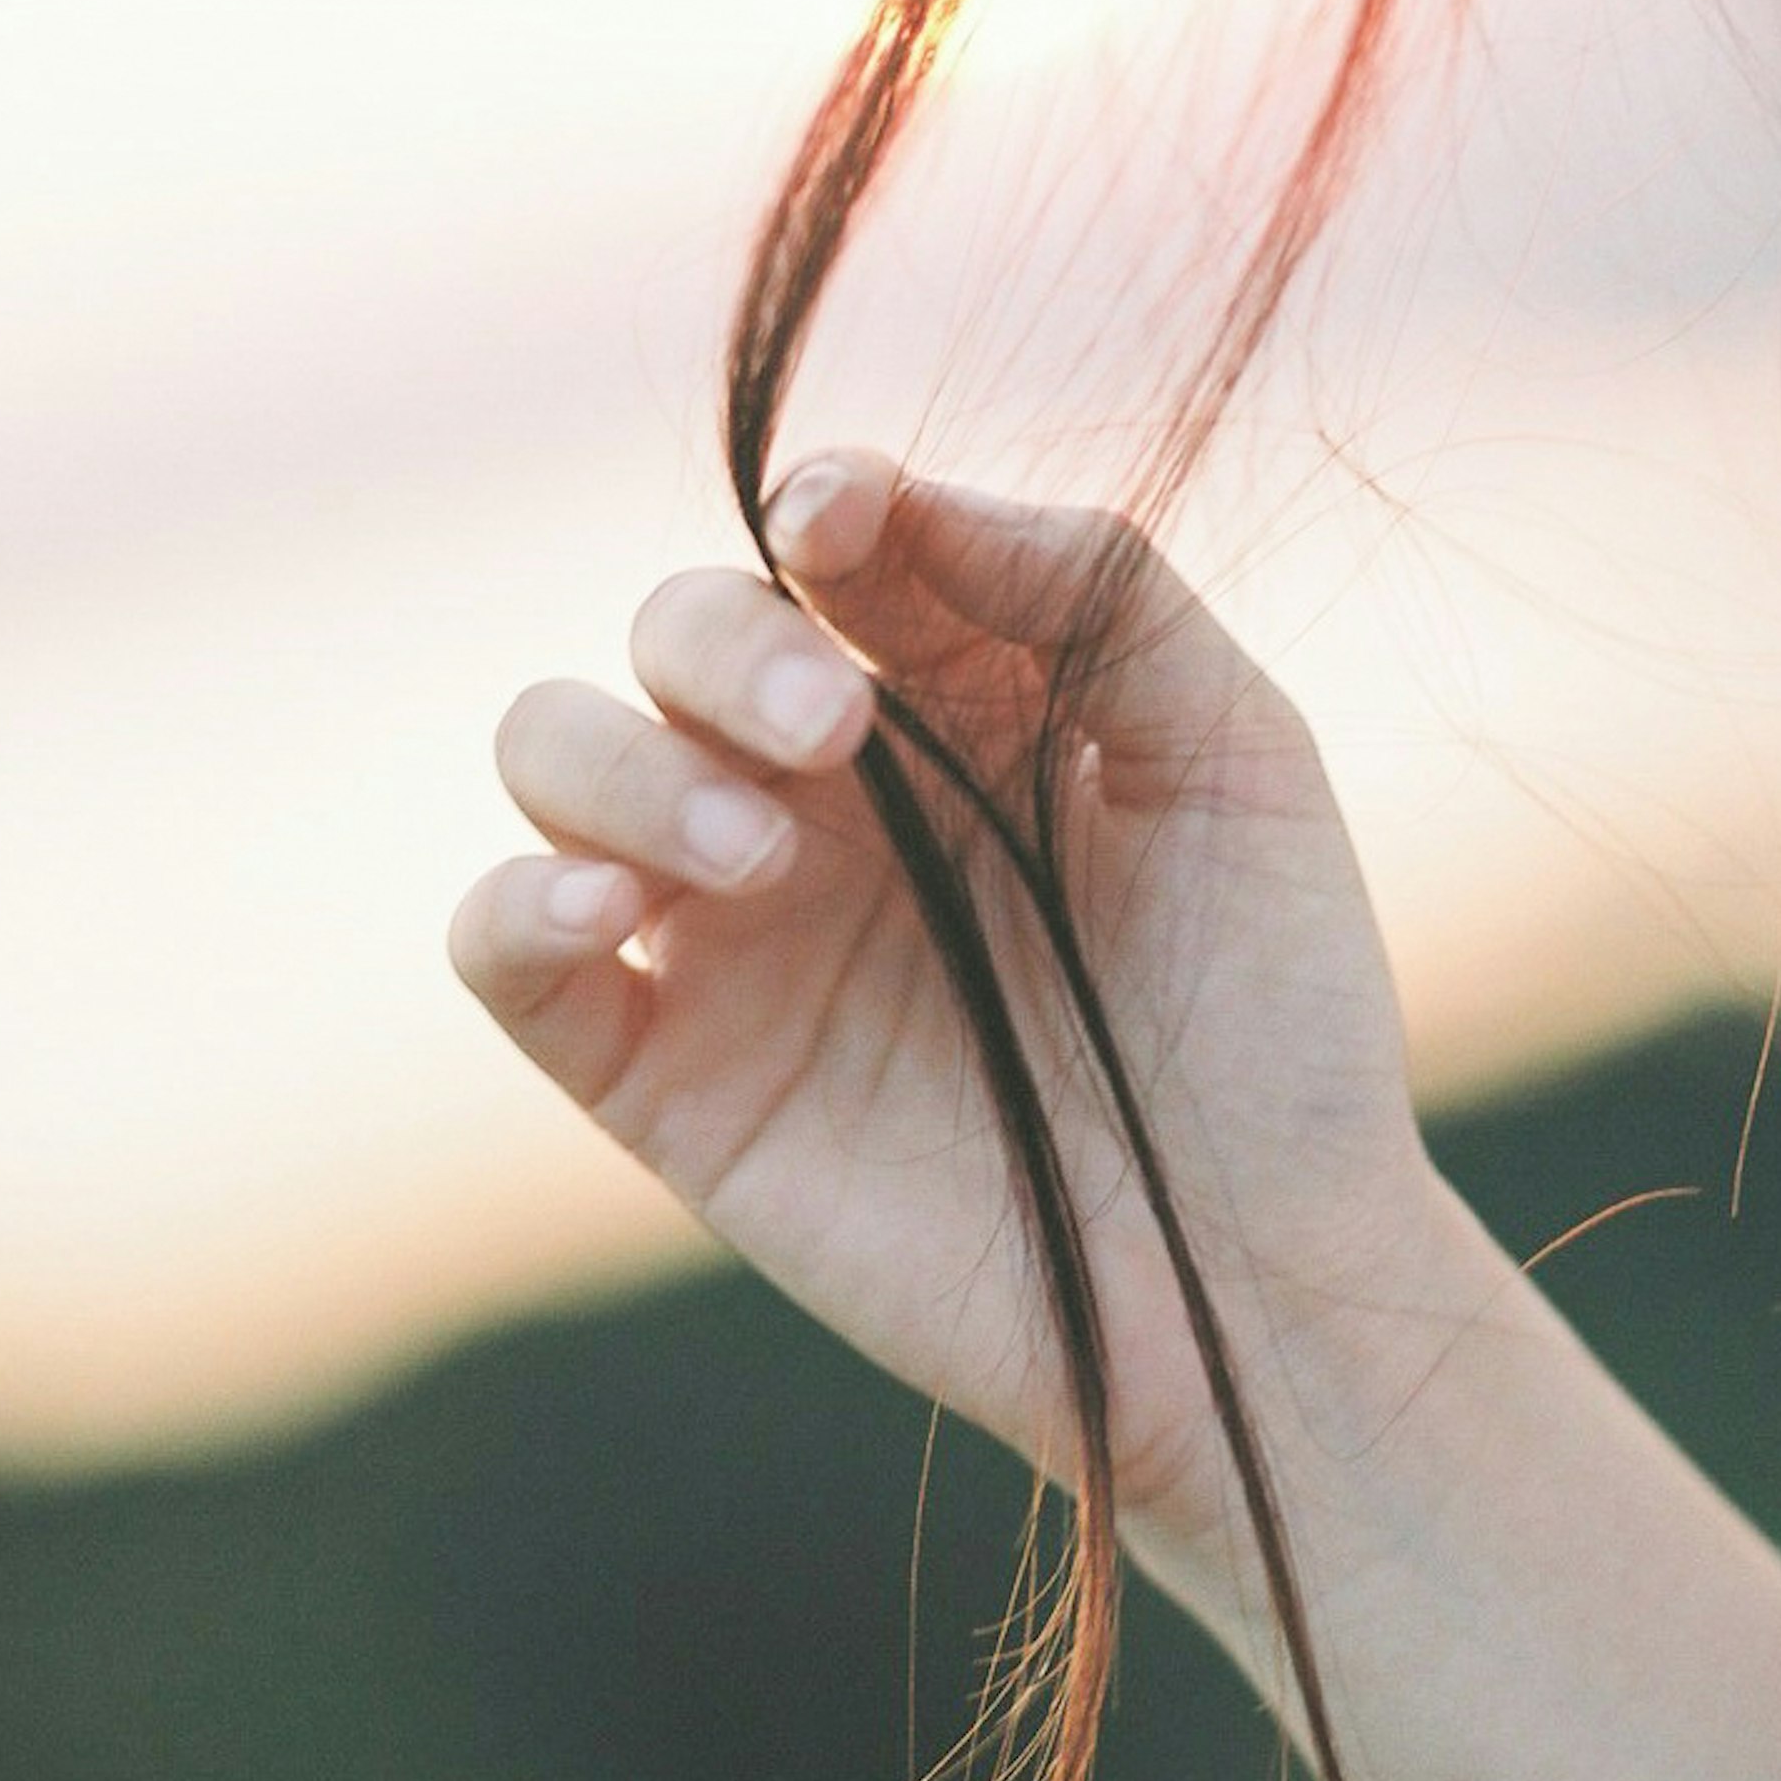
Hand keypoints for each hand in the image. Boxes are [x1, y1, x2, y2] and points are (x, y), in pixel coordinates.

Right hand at [448, 454, 1445, 1557]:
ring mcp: (730, 932)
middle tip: (834, 734)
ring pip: (555, 754)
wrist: (1262, 1281)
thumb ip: (1095, 588)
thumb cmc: (1273, 1021)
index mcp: (955, 702)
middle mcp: (823, 799)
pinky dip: (515, 905)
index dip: (819, 508)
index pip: (825, 548)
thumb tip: (896, 498)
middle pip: (669, 632)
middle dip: (724, 647)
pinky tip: (607, 906)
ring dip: (629, 762)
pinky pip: (506, 954)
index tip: (846, 527)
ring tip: (762, 850)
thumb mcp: (1236, 757)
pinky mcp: (667, 1077)